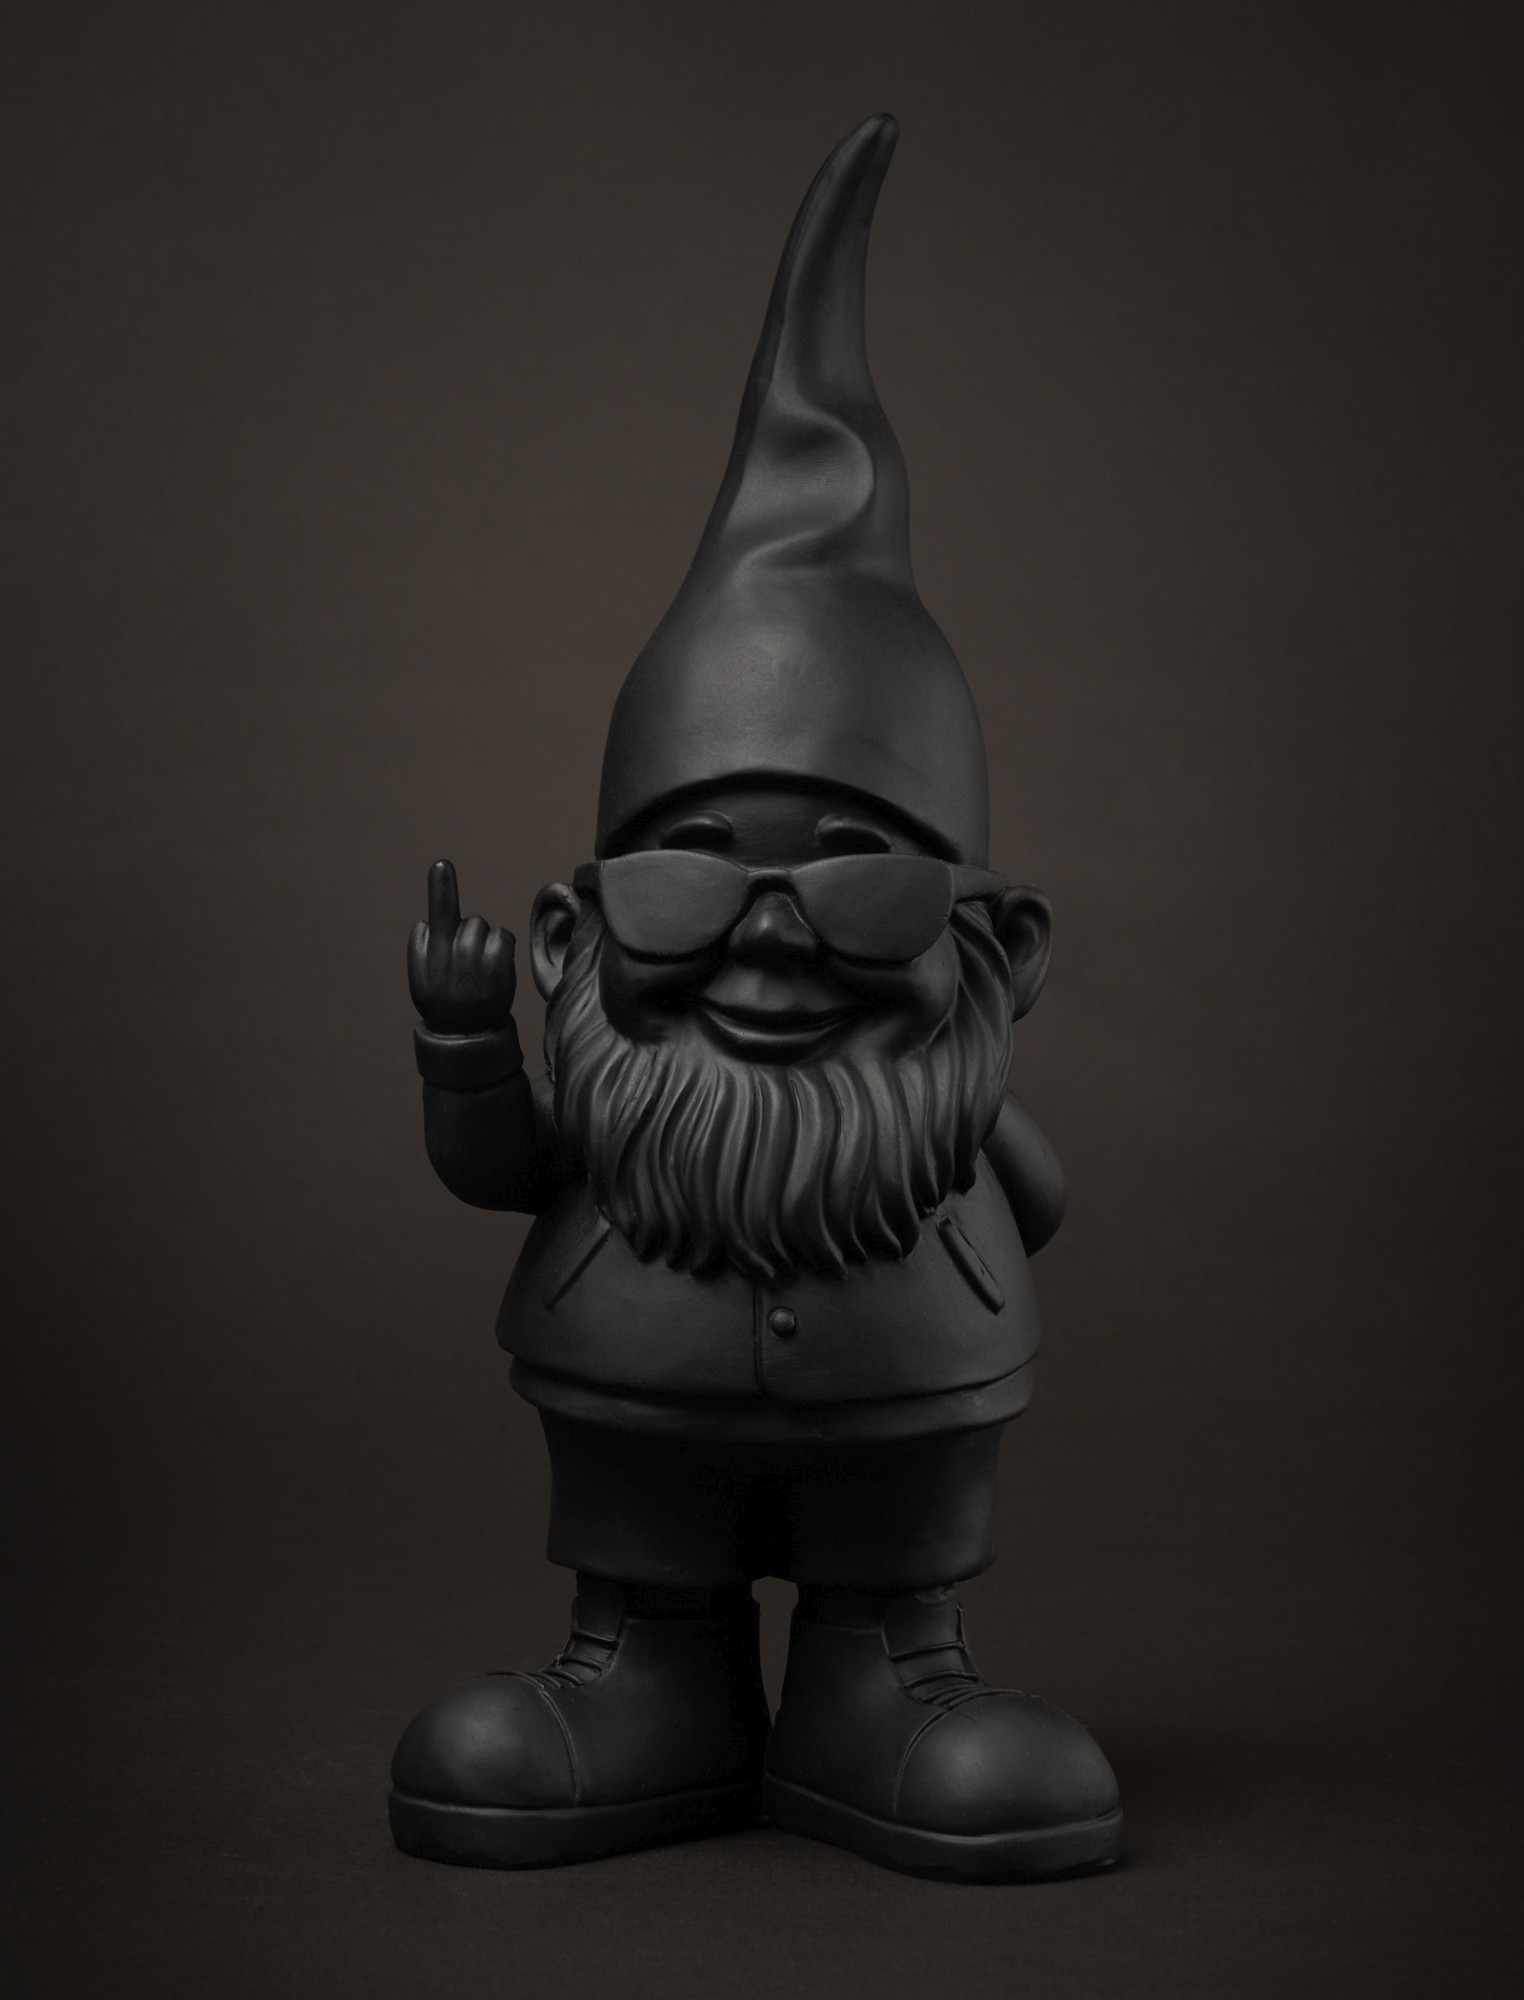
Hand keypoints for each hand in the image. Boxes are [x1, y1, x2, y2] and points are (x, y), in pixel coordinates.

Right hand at [408, 860, 516, 1034]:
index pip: (437, 914)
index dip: (441, 888)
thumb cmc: (442, 1003)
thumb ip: (421, 949)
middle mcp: (455, 953)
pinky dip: (501, 949)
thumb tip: (427, 923)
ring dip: (484, 943)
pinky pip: (503, 937)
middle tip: (466, 965)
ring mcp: (479, 959)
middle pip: (469, 921)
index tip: (442, 864)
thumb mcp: (421, 979)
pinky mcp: (500, 965)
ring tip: (479, 971)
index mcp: (432, 953)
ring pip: (485, 928)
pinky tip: (493, 971)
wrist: (466, 1035)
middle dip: (469, 934)